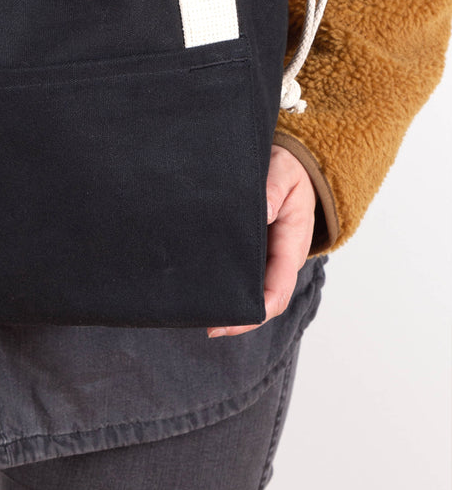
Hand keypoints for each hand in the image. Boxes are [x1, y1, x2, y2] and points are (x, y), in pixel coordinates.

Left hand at [207, 144, 316, 338]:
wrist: (290, 165)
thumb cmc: (289, 171)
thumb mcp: (285, 173)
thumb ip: (274, 189)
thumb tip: (263, 210)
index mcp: (291, 247)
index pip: (277, 291)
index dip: (256, 312)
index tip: (230, 322)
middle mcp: (278, 259)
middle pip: (260, 298)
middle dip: (237, 315)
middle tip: (207, 324)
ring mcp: (265, 257)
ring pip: (247, 288)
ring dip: (228, 301)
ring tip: (198, 311)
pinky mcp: (250, 250)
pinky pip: (237, 271)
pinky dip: (222, 283)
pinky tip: (199, 286)